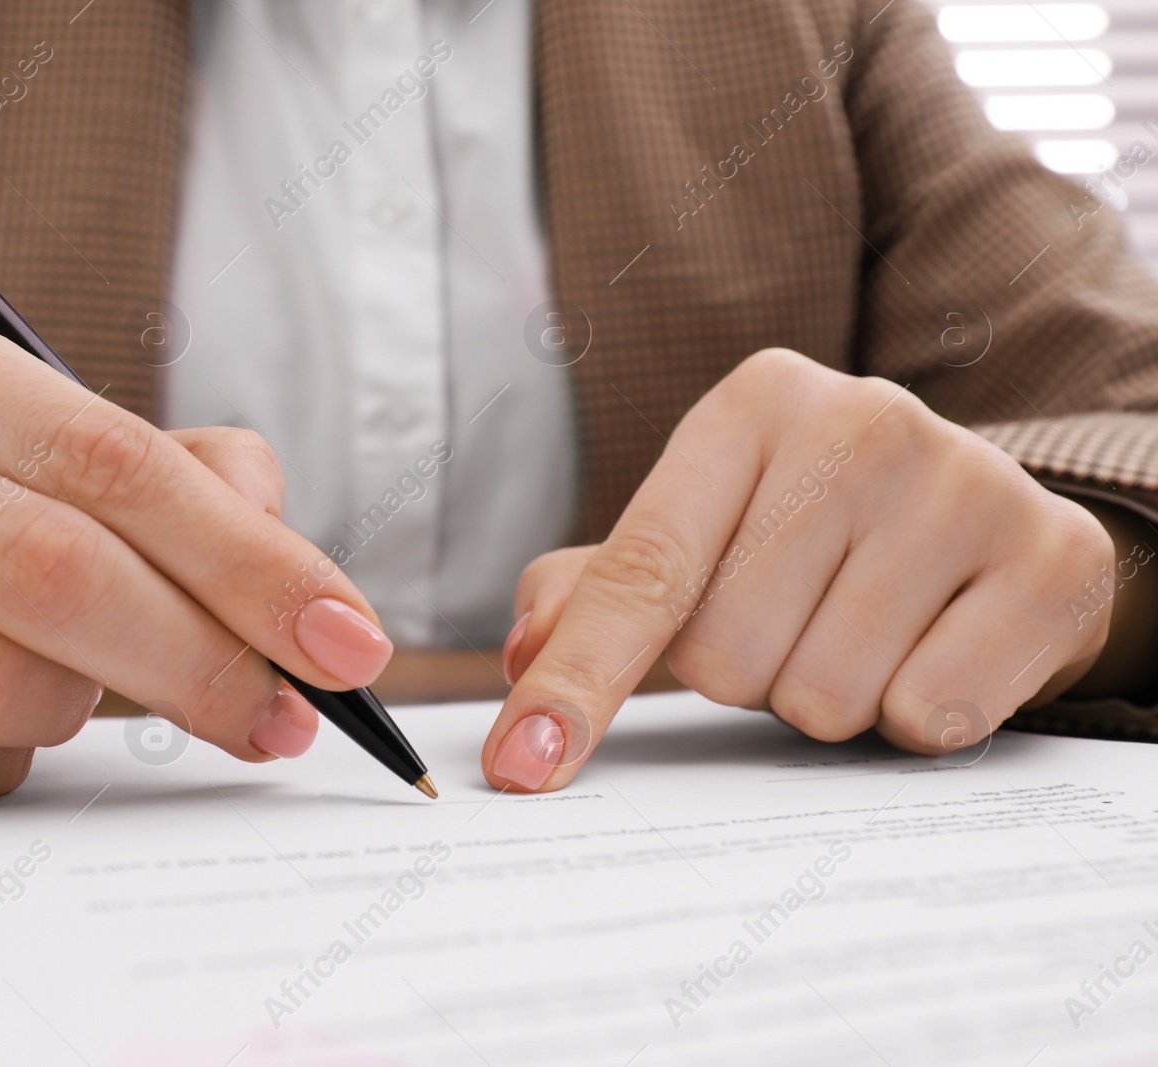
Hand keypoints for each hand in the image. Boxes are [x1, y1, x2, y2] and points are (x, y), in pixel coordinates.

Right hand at [0, 302, 392, 807]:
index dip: (249, 561)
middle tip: (287, 718)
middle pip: (49, 572)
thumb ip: (190, 487)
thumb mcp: (53, 451)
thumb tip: (305, 596)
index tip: (351, 643)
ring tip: (72, 680)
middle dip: (201, 661)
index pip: (109, 459)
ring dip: (76, 708)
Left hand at [484, 349, 1115, 791]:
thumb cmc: (820, 537)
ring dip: (827, 700)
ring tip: (867, 634)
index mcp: (754, 405)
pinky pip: (927, 715)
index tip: (520, 764)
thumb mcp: (707, 532)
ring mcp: (965, 483)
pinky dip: (917, 715)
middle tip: (798, 624)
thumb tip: (523, 652)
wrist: (992, 526)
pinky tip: (938, 649)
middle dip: (745, 675)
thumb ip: (602, 587)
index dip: (576, 680)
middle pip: (725, 656)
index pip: (643, 570)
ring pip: (823, 696)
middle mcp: (861, 422)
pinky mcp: (1051, 560)